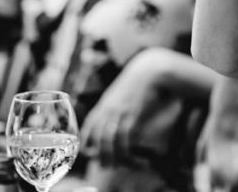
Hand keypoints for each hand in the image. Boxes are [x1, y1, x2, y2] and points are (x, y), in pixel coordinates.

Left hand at [80, 49, 179, 167]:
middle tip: (104, 166)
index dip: (87, 142)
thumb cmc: (137, 83)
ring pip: (110, 140)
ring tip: (116, 166)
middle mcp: (108, 109)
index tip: (89, 153)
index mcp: (104, 104)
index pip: (89, 126)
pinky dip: (126, 151)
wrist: (150, 71)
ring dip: (112, 156)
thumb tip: (112, 124)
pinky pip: (125, 138)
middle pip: (98, 137)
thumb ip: (113, 107)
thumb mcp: (120, 94)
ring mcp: (120, 112)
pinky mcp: (132, 115)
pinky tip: (130, 157)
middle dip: (100, 154)